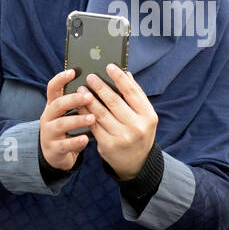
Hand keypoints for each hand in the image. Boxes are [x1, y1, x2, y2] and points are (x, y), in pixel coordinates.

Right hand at [38, 68, 94, 170]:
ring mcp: (49, 133)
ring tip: (92, 118)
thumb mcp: (69, 113)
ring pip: (61, 124)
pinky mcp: (54, 148)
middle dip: (73, 99)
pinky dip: (75, 141)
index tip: (73, 71)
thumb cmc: (68, 129)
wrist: (55, 154)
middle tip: (89, 96)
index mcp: (53, 105)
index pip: (53, 88)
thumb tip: (99, 84)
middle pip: (57, 104)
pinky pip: (64, 144)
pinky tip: (86, 139)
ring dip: (77, 120)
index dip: (61, 79)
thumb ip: (79, 102)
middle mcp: (48, 117)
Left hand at [83, 63, 157, 178]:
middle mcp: (136, 127)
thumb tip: (126, 74)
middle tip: (91, 76)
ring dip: (89, 99)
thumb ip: (137, 95)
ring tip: (81, 88)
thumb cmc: (140, 133)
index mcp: (148, 116)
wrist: (137, 163)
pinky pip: (93, 125)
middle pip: (114, 101)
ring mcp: (122, 137)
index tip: (109, 66)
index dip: (119, 78)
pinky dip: (85, 113)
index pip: (132, 92)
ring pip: (101, 113)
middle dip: (100, 87)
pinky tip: (80, 105)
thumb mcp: (145, 116)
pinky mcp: (108, 145)